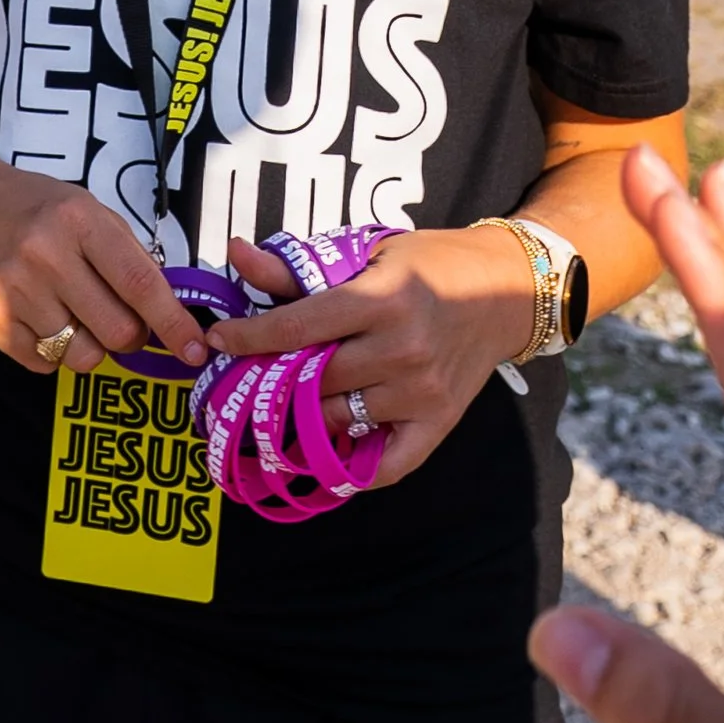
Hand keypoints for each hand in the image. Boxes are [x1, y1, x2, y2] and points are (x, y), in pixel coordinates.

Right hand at [0, 144, 215, 380]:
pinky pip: (45, 365)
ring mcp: (14, 290)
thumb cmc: (42, 212)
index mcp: (80, 221)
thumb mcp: (91, 213)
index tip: (196, 350)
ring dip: (92, 346)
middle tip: (123, 321)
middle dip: (132, 336)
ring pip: (83, 356)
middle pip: (117, 330)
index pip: (139, 283)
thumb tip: (172, 317)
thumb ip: (129, 259)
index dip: (173, 323)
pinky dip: (54, 353)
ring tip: (76, 316)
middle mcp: (45, 255)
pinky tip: (43, 317)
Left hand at [204, 223, 534, 487]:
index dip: (249, 337)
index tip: (218, 342)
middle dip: (274, 377)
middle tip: (248, 374)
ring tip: (286, 401)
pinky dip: (353, 469)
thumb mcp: (366, 253)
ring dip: (307, 413)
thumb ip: (298, 268)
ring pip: (340, 418)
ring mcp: (423, 391)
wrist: (505, 289)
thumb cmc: (428, 264)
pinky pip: (386, 465)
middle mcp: (403, 349)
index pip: (298, 327)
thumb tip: (236, 255)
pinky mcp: (439, 421)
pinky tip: (327, 455)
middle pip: (314, 378)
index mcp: (382, 298)